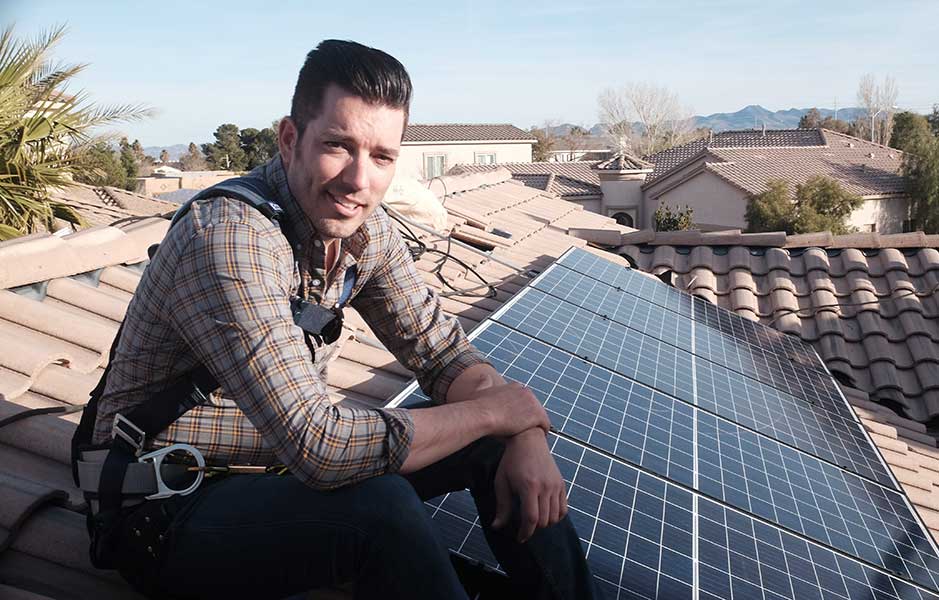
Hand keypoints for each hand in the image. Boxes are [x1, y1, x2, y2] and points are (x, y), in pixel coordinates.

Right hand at [477, 382, 549, 437]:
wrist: (482, 415)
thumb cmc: (478, 406)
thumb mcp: (480, 390)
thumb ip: (484, 383)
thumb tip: (485, 376)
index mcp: (515, 386)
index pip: (524, 398)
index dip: (521, 410)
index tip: (516, 419)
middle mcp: (526, 391)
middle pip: (534, 406)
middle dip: (530, 417)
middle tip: (524, 430)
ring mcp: (533, 403)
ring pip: (541, 416)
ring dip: (537, 425)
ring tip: (531, 436)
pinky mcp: (537, 415)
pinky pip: (545, 425)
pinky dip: (543, 432)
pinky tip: (536, 439)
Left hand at [491, 428, 567, 542]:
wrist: (528, 440)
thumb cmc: (511, 461)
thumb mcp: (502, 483)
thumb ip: (502, 506)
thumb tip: (497, 527)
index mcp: (529, 487)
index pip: (531, 519)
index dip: (526, 532)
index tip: (520, 538)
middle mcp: (545, 487)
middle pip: (544, 520)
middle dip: (533, 528)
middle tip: (524, 526)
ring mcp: (556, 485)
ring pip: (555, 517)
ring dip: (545, 523)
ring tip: (534, 518)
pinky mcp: (562, 483)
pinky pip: (564, 508)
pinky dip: (556, 516)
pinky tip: (546, 513)